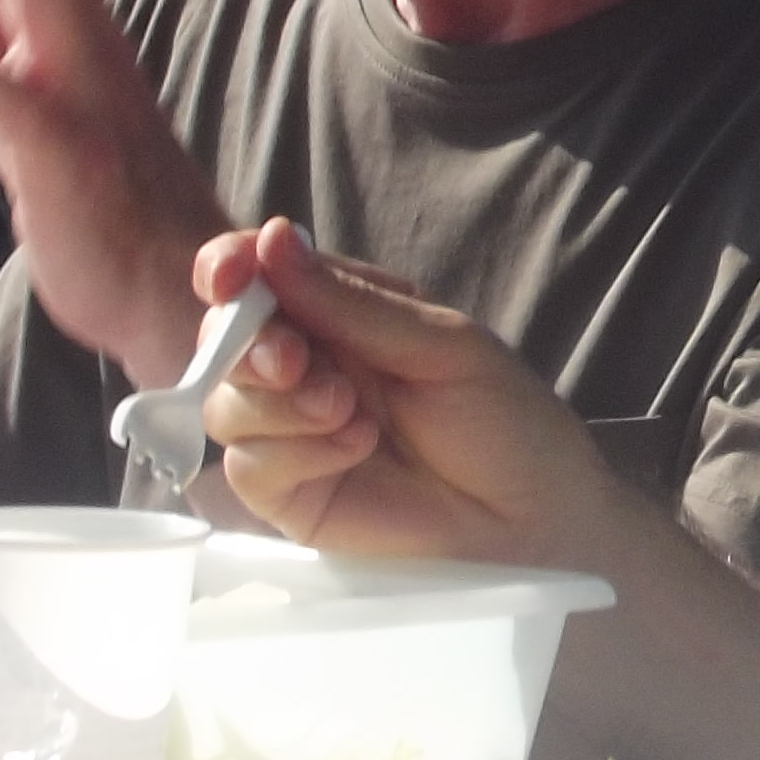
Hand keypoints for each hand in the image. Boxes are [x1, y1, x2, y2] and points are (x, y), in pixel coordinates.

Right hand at [192, 221, 630, 567]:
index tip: (230, 274)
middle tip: (296, 361)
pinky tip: (356, 447)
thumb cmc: (505, 421)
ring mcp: (293, 434)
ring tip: (345, 409)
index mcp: (343, 314)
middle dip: (248, 342)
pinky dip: (294, 451)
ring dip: (276, 401)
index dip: (231, 267)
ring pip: (227, 403)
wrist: (533, 521)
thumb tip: (272, 238)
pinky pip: (249, 465)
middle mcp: (309, 368)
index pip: (262, 276)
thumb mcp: (441, 345)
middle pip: (226, 339)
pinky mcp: (291, 496)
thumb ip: (351, 304)